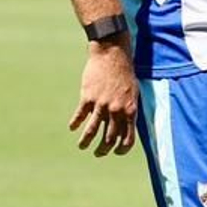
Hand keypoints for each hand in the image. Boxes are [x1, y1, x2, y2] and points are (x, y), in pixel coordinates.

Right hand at [69, 43, 138, 157]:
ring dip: (86, 142)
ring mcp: (101, 104)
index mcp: (130, 110)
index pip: (127, 138)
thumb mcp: (134, 92)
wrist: (112, 53)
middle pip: (108, 138)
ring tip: (82, 146)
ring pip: (91, 131)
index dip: (122, 149)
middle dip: (103, 150)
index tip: (116, 152)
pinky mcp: (88, 97)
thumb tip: (124, 127)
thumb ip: (128, 111)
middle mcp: (116, 110)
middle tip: (98, 153)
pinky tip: (72, 127)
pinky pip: (79, 116)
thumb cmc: (125, 73)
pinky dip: (75, 124)